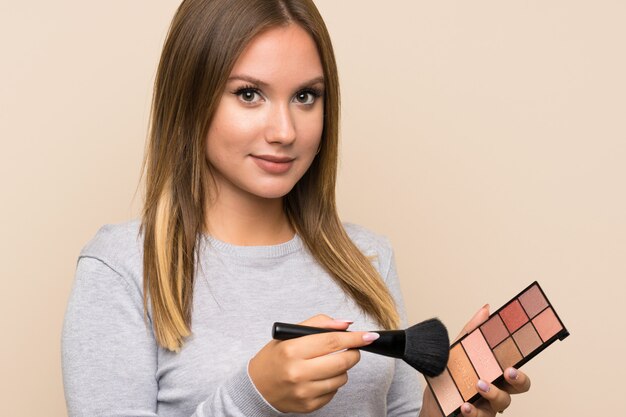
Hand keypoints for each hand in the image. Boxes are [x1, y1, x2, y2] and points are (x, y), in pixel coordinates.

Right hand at [248, 314, 378, 412]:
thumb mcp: (290, 334)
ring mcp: (304, 392)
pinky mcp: (308, 405)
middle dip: (353, 353)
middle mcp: (298, 372)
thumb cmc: (275, 357)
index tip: (370, 336)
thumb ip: (318, 324)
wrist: (256, 387)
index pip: (332, 341)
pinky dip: (332, 382)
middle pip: (342, 361)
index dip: (354, 338)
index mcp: (292, 350)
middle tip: (351, 348)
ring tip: (327, 363)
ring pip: (341, 378)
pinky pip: (334, 392)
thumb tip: (346, 325)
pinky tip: (319, 377)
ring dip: (342, 368)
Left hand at [420, 305, 531, 416]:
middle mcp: (496, 389)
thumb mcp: (456, 352)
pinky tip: (465, 405)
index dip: (521, 367)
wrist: (431, 404)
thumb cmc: (449, 379)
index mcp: (494, 372)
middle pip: (519, 387)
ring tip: (478, 384)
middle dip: (519, 380)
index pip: (516, 369)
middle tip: (508, 372)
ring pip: (502, 403)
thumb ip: (471, 332)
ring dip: (493, 393)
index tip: (514, 364)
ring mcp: (488, 406)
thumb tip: (486, 309)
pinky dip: (473, 412)